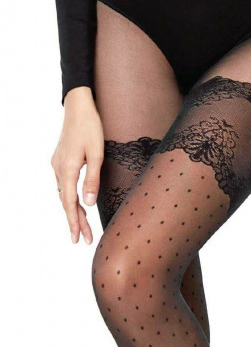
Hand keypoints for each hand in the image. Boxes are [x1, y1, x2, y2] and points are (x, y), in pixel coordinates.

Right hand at [51, 86, 103, 244]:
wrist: (78, 107)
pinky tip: (76, 204)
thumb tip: (88, 203)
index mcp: (67, 169)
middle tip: (82, 240)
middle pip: (66, 202)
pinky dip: (70, 198)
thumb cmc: (91, 128)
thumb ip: (93, 179)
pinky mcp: (59, 160)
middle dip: (75, 222)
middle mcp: (58, 169)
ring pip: (64, 194)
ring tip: (82, 228)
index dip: (75, 223)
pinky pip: (64, 185)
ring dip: (73, 211)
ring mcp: (57, 164)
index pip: (71, 204)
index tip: (77, 239)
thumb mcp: (97, 154)